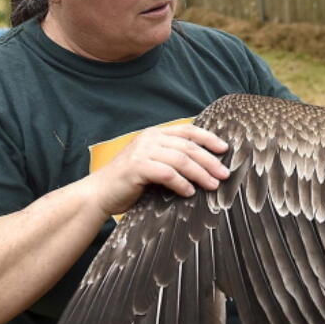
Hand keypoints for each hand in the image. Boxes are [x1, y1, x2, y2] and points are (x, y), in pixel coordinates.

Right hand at [87, 123, 229, 214]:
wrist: (99, 193)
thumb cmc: (129, 182)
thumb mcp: (153, 163)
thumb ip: (172, 158)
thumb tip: (205, 165)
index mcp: (155, 134)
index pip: (188, 130)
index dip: (208, 138)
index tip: (225, 149)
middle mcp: (149, 138)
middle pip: (188, 146)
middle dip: (209, 160)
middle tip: (224, 174)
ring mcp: (142, 151)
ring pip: (181, 159)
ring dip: (200, 173)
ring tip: (212, 185)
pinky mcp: (137, 167)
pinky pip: (167, 174)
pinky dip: (181, 183)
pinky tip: (189, 192)